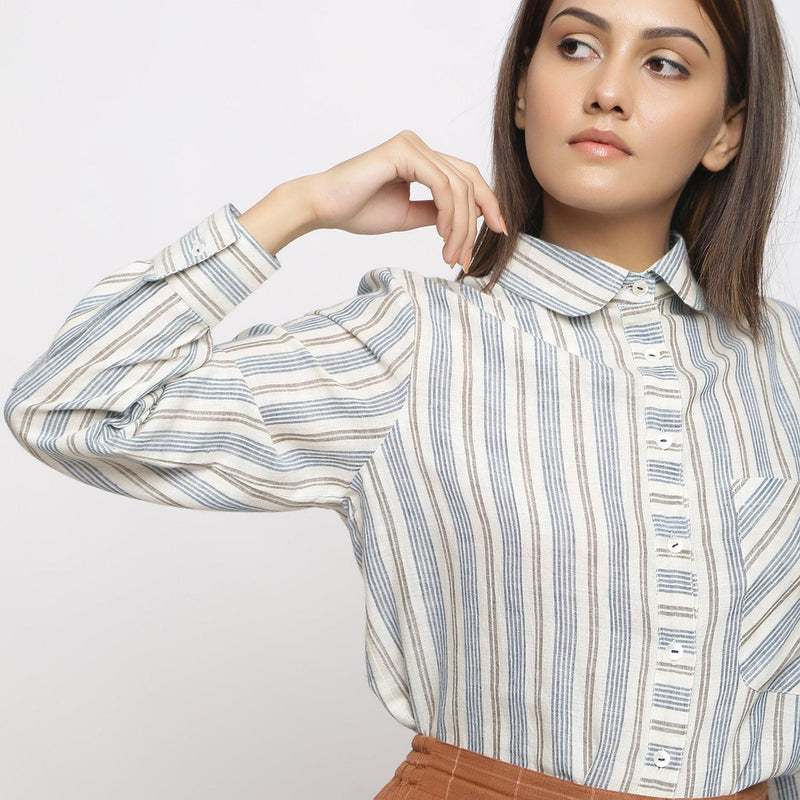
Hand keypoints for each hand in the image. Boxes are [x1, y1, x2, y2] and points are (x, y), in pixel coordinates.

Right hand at [306, 130, 506, 269]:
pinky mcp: (404, 151)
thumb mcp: (409, 215)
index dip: (487, 204)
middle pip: (469, 180)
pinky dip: (449, 213)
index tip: (499, 232)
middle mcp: (420, 146)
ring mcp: (413, 145)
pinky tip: (442, 235)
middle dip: (478, 220)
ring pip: (458, 186)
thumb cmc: (358, 210)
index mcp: (422, 158)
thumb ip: (437, 213)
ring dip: (461, 226)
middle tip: (467, 256)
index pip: (466, 178)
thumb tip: (468, 220)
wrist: (324, 208)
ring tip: (451, 254)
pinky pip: (441, 184)